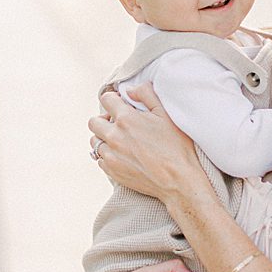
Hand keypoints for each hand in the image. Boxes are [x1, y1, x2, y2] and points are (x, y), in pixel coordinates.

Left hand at [88, 84, 206, 202]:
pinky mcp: (112, 172)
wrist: (178, 181)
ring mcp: (111, 156)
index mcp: (126, 119)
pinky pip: (99, 159)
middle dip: (104, 119)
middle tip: (118, 123)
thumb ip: (147, 95)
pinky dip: (107, 155)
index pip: (106, 99)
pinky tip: (121, 155)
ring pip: (94, 141)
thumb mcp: (166, 114)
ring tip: (119, 140)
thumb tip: (131, 90)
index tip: (121, 104)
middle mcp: (114, 136)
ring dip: (104, 138)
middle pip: (94, 122)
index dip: (114, 99)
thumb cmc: (176, 146)